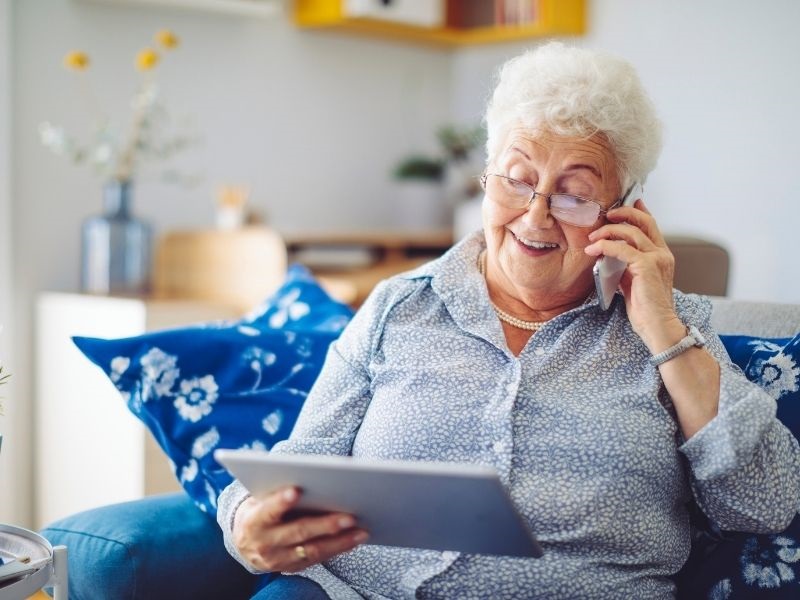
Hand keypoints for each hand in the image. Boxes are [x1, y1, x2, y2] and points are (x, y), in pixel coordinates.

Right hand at [232, 487, 368, 572]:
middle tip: (350, 516)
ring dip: (340, 542)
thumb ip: (278, 493)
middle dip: (325, 525)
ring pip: (312, 550)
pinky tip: (354, 539)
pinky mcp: (290, 568)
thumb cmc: (260, 509)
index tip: (297, 490)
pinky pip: (317, 559)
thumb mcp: (259, 499)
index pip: (268, 510)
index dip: (281, 501)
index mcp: (253, 521)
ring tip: (362, 531)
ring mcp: (277, 560)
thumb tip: (312, 478)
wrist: (244, 542)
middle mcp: (264, 544)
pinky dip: (337, 549)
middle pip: (298, 533)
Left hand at [584, 199, 682, 350]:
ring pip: (630, 232)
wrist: (657, 326)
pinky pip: (621, 248)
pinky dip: (605, 246)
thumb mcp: (633, 281)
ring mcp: (656, 258)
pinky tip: (593, 250)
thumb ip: (625, 265)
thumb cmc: (645, 309)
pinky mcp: (646, 266)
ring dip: (607, 231)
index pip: (651, 226)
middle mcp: (662, 254)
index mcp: (662, 256)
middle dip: (622, 213)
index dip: (639, 211)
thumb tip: (607, 254)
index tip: (625, 203)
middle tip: (605, 215)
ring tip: (592, 239)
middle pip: (643, 221)